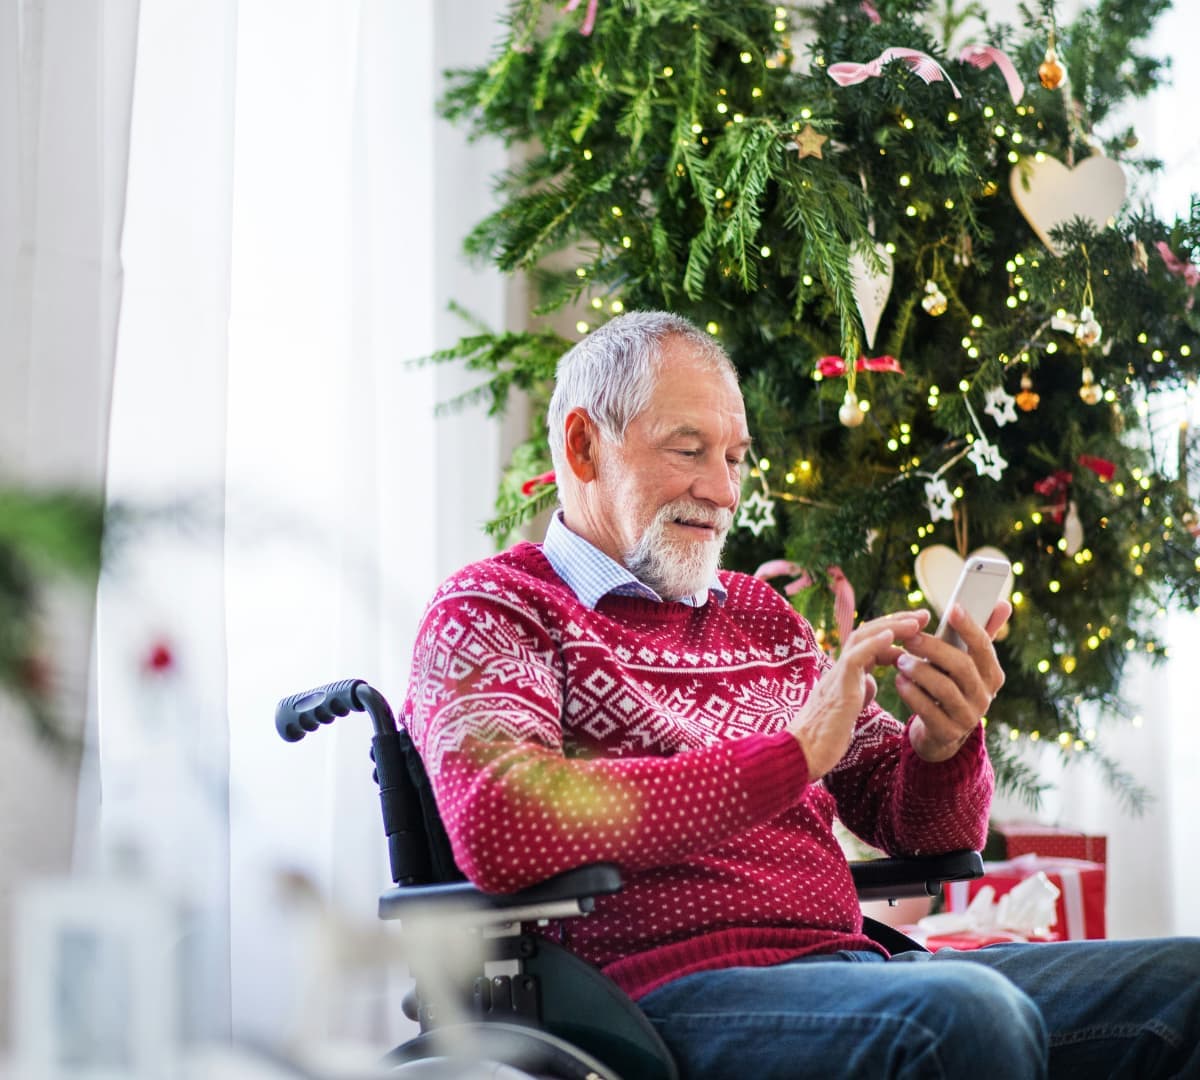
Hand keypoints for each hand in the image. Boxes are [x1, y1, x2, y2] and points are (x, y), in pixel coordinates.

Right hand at [788, 610, 929, 781]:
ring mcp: (837, 675)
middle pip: (867, 632)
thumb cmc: (824, 736)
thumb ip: (860, 691)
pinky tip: (891, 636)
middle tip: (923, 615)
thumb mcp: (849, 708)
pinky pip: (855, 658)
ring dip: (890, 626)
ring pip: (861, 638)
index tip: (918, 629)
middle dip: (897, 621)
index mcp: (845, 673)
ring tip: (915, 621)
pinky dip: (873, 644)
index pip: (870, 643)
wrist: (802, 754)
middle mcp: (840, 668)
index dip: (895, 634)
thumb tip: (871, 682)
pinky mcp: (838, 688)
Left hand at [895, 601, 1010, 761]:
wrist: (942, 732)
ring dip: (920, 671)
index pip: (984, 647)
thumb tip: (1003, 603)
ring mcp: (968, 717)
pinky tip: (899, 681)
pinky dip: (912, 694)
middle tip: (909, 637)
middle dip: (933, 649)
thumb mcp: (967, 662)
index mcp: (992, 674)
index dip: (970, 627)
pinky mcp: (948, 733)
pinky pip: (928, 711)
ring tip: (900, 660)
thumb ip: (982, 634)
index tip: (953, 608)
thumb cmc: (953, 685)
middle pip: (962, 666)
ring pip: (944, 689)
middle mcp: (985, 696)